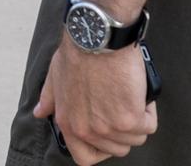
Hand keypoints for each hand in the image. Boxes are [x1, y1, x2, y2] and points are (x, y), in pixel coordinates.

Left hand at [34, 42, 155, 163]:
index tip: (109, 134)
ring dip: (139, 119)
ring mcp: (109, 127)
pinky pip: (149, 125)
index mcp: (68, 123)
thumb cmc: (78, 51)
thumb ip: (49, 98)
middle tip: (124, 105)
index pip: (85, 157)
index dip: (101, 149)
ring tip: (132, 95)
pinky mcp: (130, 118)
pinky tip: (141, 93)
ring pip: (135, 138)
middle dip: (124, 130)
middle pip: (117, 148)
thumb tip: (40, 112)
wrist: (97, 37)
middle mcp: (87, 130)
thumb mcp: (55, 75)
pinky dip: (149, 110)